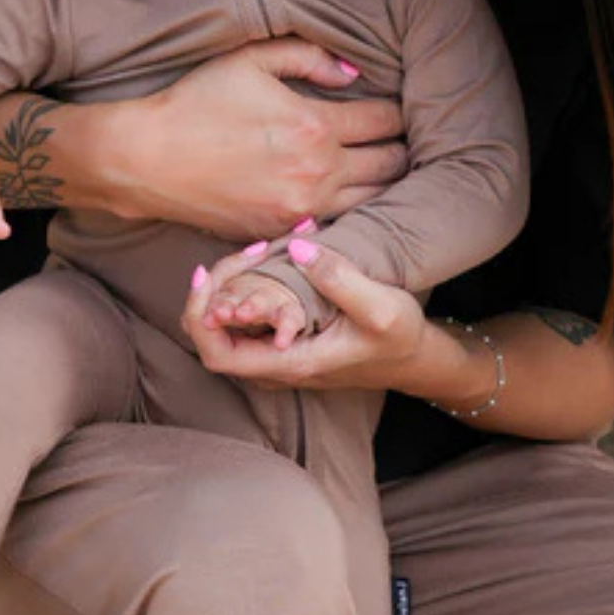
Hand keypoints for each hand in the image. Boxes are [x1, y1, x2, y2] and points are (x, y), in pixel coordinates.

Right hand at [119, 39, 407, 239]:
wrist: (147, 159)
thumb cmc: (195, 102)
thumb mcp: (249, 60)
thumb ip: (308, 57)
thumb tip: (353, 73)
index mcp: (315, 126)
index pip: (386, 120)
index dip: (398, 111)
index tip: (394, 109)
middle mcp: (316, 173)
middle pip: (391, 165)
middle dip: (400, 148)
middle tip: (398, 140)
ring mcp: (301, 211)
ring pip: (373, 202)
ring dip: (383, 184)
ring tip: (381, 169)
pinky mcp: (281, 233)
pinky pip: (337, 225)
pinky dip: (351, 211)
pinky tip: (347, 195)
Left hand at [184, 240, 429, 392]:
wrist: (414, 359)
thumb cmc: (400, 338)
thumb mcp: (381, 307)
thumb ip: (339, 279)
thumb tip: (294, 246)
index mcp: (290, 363)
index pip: (217, 353)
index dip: (200, 315)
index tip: (207, 275)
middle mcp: (275, 367)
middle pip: (210, 339)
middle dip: (210, 293)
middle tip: (236, 254)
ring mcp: (276, 359)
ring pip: (225, 329)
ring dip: (228, 287)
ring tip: (255, 250)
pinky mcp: (282, 345)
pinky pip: (245, 322)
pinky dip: (244, 289)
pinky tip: (265, 259)